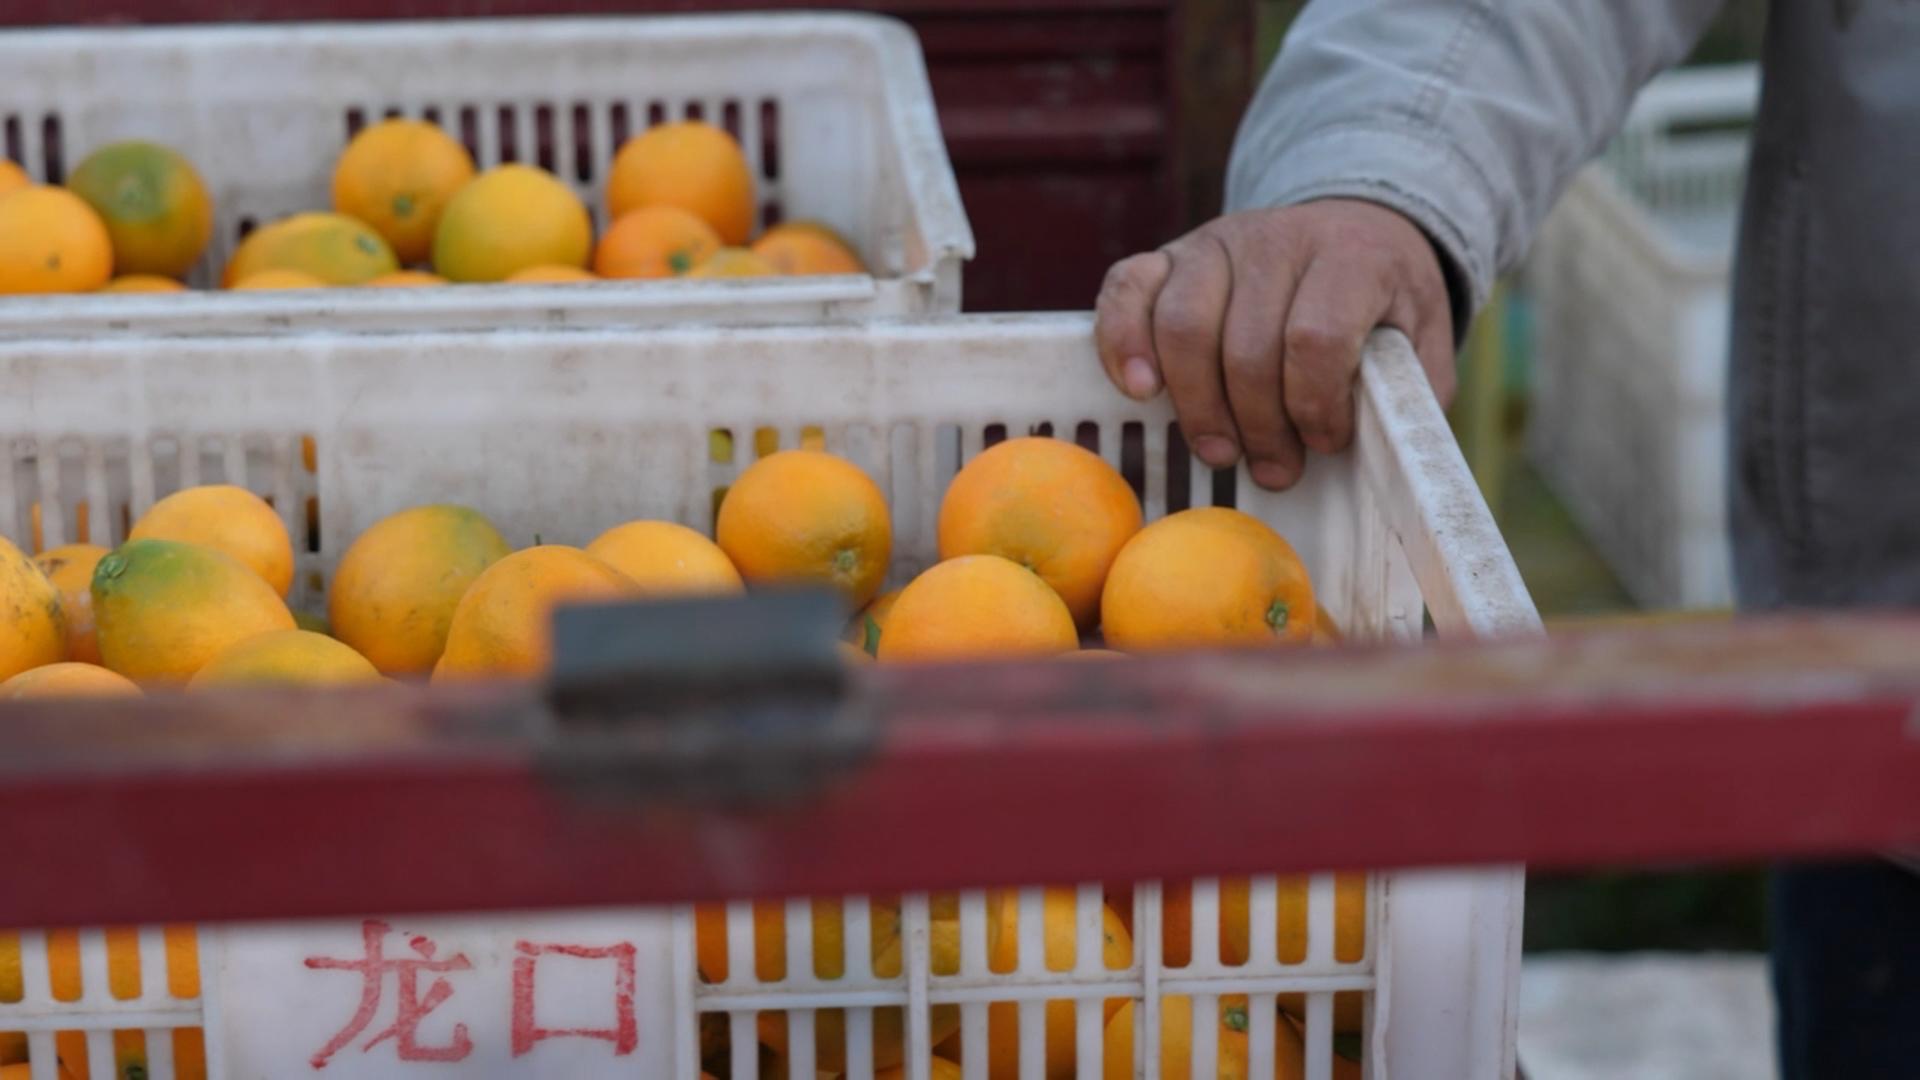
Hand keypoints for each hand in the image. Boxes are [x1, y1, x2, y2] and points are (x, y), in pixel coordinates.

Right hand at [1094, 198, 1455, 490]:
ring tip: (1220, 450)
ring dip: (1196, 405)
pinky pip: (1127, 289)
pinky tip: (1142, 389)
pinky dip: (1123, 343)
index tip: (1327, 441)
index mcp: (1351, 255)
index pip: (1316, 337)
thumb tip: (1375, 450)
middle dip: (1257, 425)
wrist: (1353, 230)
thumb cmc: (1383, 306)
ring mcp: (1215, 241)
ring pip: (1183, 326)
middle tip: (1275, 469)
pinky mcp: (1169, 253)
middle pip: (1245, 345)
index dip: (1315, 404)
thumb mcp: (1421, 342)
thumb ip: (1405, 390)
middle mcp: (1277, 238)